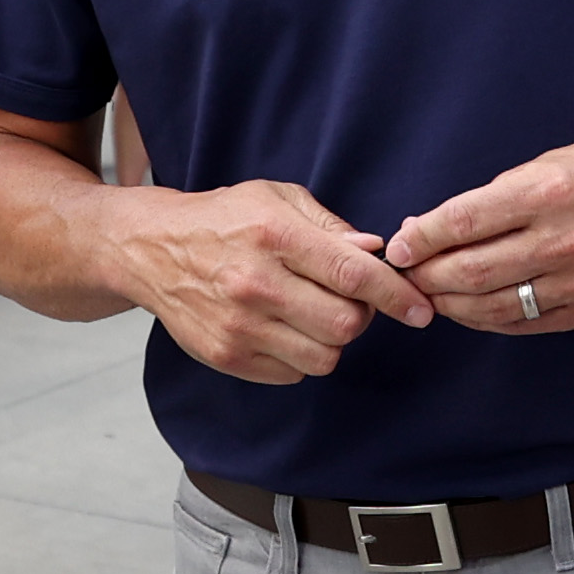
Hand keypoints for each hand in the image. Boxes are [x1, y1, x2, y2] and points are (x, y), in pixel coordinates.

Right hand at [112, 181, 423, 382]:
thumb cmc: (224, 219)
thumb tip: (375, 251)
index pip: (353, 275)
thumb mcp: (276, 199)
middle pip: (346, 325)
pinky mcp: (226, 356)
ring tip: (312, 314)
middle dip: (361, 315)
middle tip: (348, 299)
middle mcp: (256, 284)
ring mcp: (239, 326)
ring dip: (331, 340)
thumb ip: (329, 226)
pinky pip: (293, 374)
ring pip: (324, 357)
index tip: (421, 310)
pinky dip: (300, 356)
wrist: (152, 249)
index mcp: (274, 235)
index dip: (396, 296)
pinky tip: (282, 328)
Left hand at [384, 137, 573, 334]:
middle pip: (470, 271)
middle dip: (426, 276)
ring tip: (429, 294)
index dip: (420, 239)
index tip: (396, 247)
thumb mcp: (536, 167)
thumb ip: (481, 202)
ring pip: (491, 305)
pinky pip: (521, 323)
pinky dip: (484, 319)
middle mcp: (561, 241)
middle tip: (405, 275)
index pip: (463, 221)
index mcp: (544, 194)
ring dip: (448, 303)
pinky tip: (466, 308)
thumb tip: (420, 231)